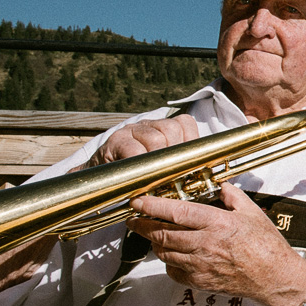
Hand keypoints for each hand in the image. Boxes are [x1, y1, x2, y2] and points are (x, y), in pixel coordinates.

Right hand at [85, 115, 200, 167]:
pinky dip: (141, 164)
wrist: (99, 182)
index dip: (190, 142)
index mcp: (162, 128)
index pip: (185, 123)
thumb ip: (179, 164)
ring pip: (156, 138)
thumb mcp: (161, 168)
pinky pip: (134, 149)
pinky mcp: (115, 141)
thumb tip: (205, 174)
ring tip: (156, 175)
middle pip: (172, 129)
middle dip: (175, 154)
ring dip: (159, 160)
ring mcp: (130, 131)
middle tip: (171, 173)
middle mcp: (147, 125)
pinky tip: (141, 175)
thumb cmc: (137, 177)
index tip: (188, 162)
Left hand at [125, 182, 305, 305]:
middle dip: (143, 226)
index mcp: (218, 224)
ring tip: (154, 235)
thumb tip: (221, 186)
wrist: (275, 279)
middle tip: (135, 219)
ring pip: (164, 253)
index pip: (177, 213)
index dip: (153, 206)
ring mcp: (200, 265)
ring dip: (155, 243)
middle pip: (162, 234)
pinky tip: (174, 255)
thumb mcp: (253, 214)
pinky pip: (173, 270)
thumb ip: (233, 197)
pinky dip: (169, 261)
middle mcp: (205, 244)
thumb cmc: (268, 247)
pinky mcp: (199, 282)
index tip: (138, 202)